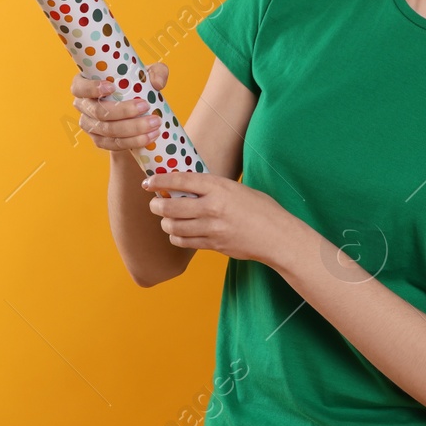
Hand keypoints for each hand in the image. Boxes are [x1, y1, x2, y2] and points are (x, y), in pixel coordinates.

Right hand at [69, 62, 167, 152]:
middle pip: (98, 112)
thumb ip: (156, 72)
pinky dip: (133, 141)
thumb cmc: (134, 85)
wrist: (135, 110)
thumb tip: (157, 84)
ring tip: (154, 124)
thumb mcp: (146, 74)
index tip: (111, 87)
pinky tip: (149, 137)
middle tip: (145, 106)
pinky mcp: (99, 140)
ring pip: (108, 131)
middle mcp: (83, 106)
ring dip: (132, 129)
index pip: (80, 87)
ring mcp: (89, 125)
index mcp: (84, 85)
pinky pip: (114, 144)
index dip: (92, 88)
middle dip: (123, 111)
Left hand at [141, 171, 300, 266]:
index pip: (180, 180)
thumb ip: (213, 187)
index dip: (160, 180)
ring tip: (167, 218)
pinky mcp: (213, 245)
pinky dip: (176, 237)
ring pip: (174, 227)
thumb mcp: (236, 188)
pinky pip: (184, 242)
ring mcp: (212, 229)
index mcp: (219, 187)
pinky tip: (179, 233)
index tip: (148, 181)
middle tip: (155, 203)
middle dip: (157, 205)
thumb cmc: (261, 208)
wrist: (277, 236)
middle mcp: (212, 207)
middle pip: (171, 206)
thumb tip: (186, 185)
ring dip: (165, 222)